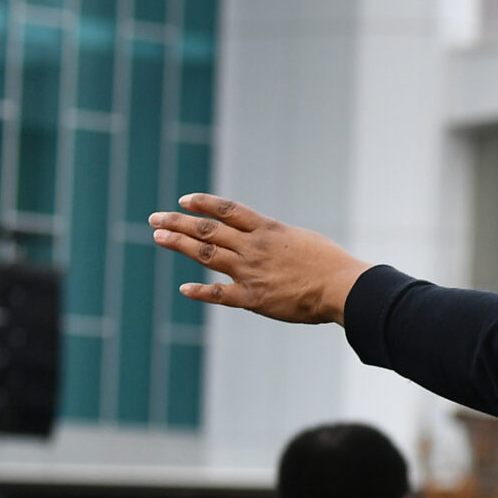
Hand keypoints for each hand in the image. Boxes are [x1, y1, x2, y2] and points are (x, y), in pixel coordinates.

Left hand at [148, 195, 369, 324]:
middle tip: (155, 218)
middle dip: (178, 222)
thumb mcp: (302, 239)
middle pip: (208, 229)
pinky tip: (184, 288)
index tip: (183, 200)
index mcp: (267, 230)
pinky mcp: (254, 298)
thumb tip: (264, 237)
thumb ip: (276, 239)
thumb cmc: (330, 264)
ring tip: (158, 238)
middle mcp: (254, 247)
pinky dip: (201, 291)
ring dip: (179, 245)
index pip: (227, 210)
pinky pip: (220, 294)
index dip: (203, 203)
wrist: (342, 286)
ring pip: (206, 254)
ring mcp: (251, 272)